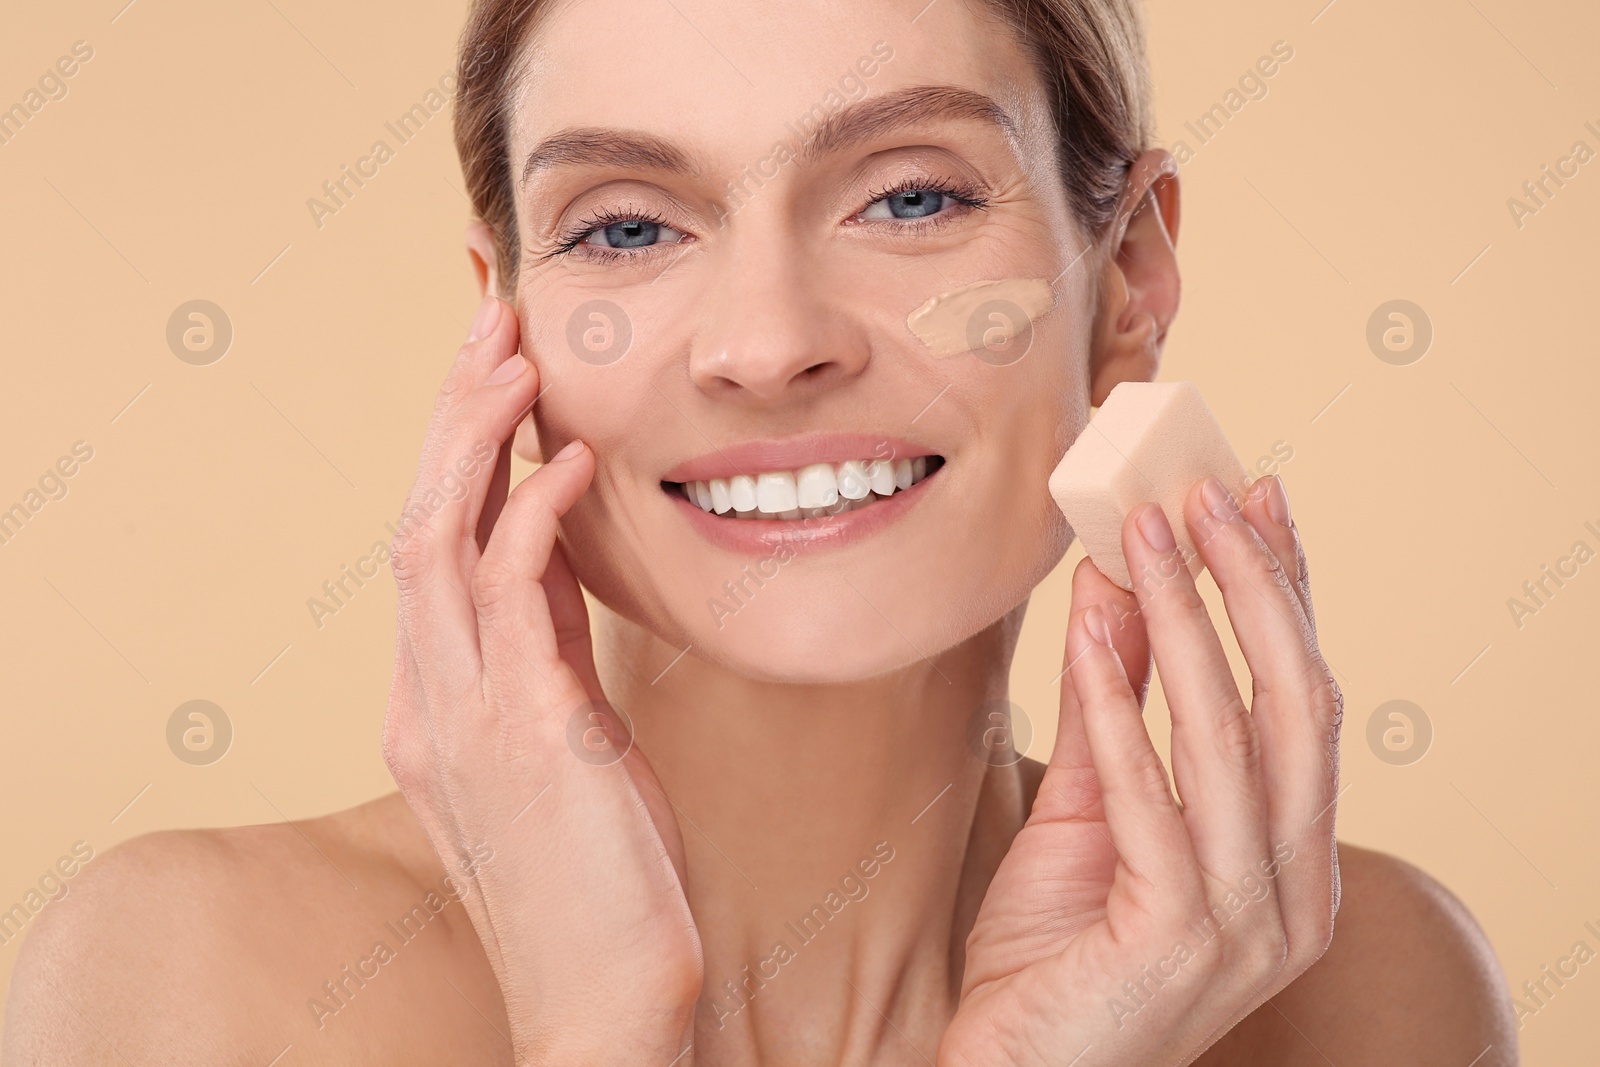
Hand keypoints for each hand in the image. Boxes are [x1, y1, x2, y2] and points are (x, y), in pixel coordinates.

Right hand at [381, 296, 702, 1065]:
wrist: (604, 1000)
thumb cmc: (599, 878)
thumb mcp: (568, 740)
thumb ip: (548, 648)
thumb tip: (564, 551)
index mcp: (435, 701)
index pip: (430, 544)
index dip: (453, 449)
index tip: (489, 371)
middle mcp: (429, 698)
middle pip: (415, 519)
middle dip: (448, 415)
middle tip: (489, 322)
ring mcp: (463, 716)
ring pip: (435, 537)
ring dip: (473, 437)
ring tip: (514, 352)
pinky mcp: (525, 733)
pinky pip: (511, 597)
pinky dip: (533, 515)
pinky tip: (571, 459)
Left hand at [943, 476, 1342, 1065]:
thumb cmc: (1055, 950)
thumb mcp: (1092, 806)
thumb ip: (1116, 703)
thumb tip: (1121, 581)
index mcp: (1293, 857)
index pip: (1304, 699)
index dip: (1284, 594)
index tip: (1254, 499)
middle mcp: (1294, 892)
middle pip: (1295, 708)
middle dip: (1252, 589)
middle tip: (1205, 495)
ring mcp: (1247, 925)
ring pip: (1232, 742)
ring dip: (1185, 625)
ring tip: (1141, 537)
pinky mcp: (1177, 943)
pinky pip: (1150, 801)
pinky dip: (1121, 707)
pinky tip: (1091, 629)